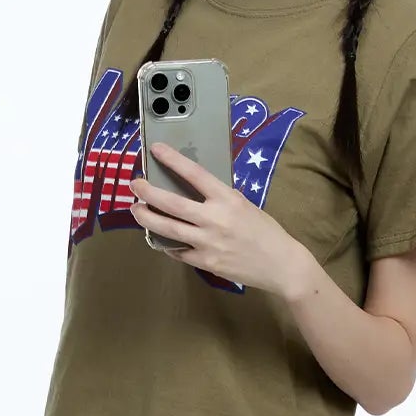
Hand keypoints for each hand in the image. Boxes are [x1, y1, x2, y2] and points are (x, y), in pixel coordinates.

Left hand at [129, 143, 306, 297]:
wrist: (281, 264)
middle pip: (172, 203)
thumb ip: (220, 199)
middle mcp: (215, 219)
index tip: (156, 150)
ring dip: (148, 217)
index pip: (195, 174)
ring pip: (168, 228)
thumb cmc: (265, 232)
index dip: (173, 160)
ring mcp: (208, 242)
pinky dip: (167, 244)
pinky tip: (160, 238)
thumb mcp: (245, 205)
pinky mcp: (206, 262)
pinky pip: (179, 251)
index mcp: (227, 199)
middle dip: (148, 192)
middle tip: (135, 184)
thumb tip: (195, 191)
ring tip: (136, 209)